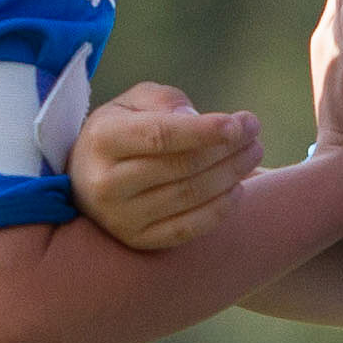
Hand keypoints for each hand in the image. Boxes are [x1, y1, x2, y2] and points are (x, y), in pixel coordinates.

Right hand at [67, 80, 264, 252]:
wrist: (87, 178)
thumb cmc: (122, 131)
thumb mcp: (133, 102)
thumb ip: (165, 101)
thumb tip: (198, 121)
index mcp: (102, 139)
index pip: (160, 136)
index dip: (204, 131)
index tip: (239, 124)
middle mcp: (106, 183)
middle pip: (181, 167)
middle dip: (227, 149)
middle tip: (254, 132)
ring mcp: (120, 217)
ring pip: (189, 196)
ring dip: (231, 174)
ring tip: (253, 153)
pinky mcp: (137, 241)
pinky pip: (188, 229)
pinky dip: (220, 210)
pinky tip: (236, 189)